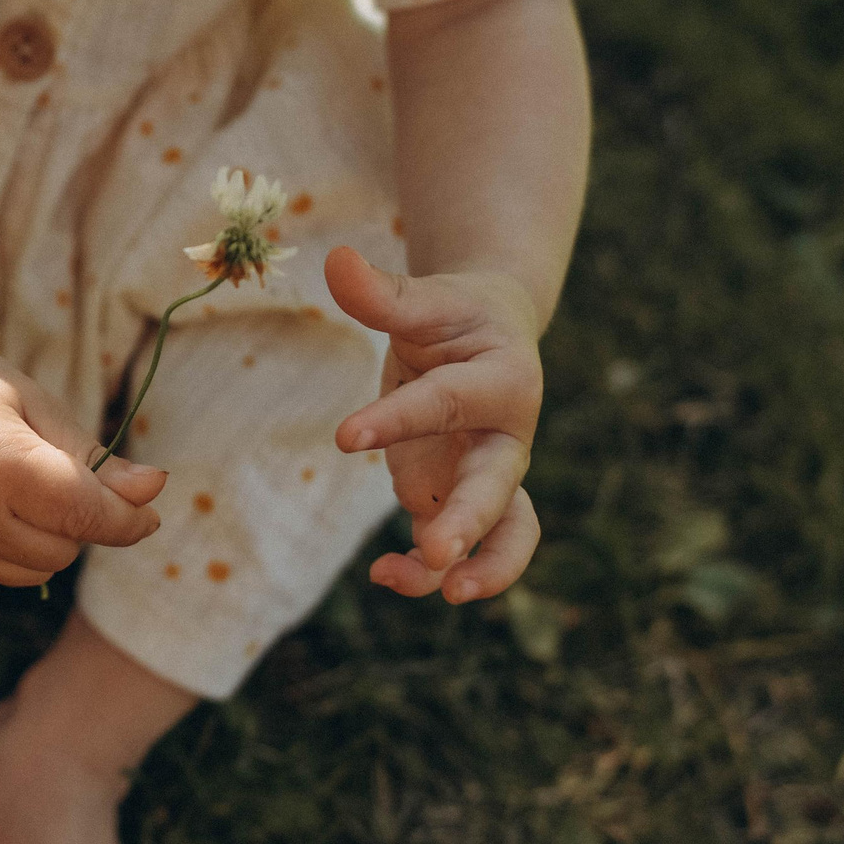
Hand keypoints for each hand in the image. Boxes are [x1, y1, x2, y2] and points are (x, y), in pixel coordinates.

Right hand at [0, 335, 166, 587]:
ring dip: (55, 538)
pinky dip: (25, 548)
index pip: (83, 513)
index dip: (126, 519)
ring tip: (32, 490)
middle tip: (68, 476)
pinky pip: (11, 572)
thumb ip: (95, 459)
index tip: (149, 512)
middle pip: (66, 547)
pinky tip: (6, 507)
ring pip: (41, 569)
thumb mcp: (43, 408)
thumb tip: (153, 491)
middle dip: (84, 520)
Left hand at [324, 245, 544, 603]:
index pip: (447, 404)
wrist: (490, 336)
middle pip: (501, 488)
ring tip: (417, 583)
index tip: (345, 440)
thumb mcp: (423, 300)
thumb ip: (382, 292)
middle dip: (472, 522)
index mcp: (504, 381)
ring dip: (476, 569)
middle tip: (436, 550)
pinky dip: (429, 571)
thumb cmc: (454, 315)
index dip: (397, 422)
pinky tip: (383, 573)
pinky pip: (463, 550)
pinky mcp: (464, 503)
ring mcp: (490, 478)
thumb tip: (335, 259)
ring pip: (506, 537)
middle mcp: (508, 439)